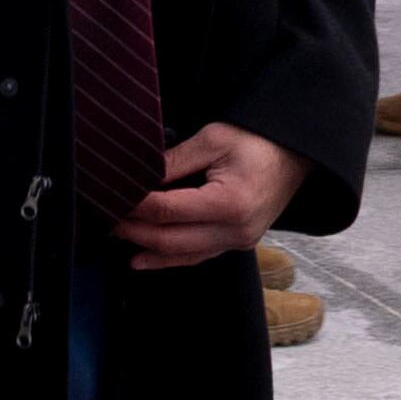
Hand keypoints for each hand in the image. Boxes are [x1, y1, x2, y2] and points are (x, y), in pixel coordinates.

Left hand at [111, 121, 310, 271]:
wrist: (295, 156)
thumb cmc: (257, 142)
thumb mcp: (213, 140)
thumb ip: (173, 162)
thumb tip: (136, 176)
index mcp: (230, 203)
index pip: (167, 210)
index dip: (135, 206)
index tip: (110, 196)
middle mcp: (235, 230)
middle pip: (170, 239)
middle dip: (133, 230)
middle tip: (105, 218)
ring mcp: (238, 241)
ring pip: (181, 254)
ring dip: (146, 247)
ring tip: (116, 236)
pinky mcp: (238, 243)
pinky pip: (196, 256)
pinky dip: (168, 258)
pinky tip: (141, 259)